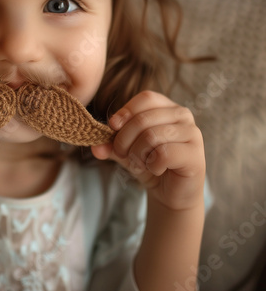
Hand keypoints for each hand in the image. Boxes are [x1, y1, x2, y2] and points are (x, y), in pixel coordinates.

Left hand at [92, 90, 205, 210]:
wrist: (170, 192)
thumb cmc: (148, 163)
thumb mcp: (125, 149)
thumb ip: (110, 144)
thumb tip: (96, 147)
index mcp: (167, 106)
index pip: (145, 98)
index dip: (126, 112)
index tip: (113, 127)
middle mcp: (183, 115)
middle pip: (143, 119)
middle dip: (124, 140)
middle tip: (123, 154)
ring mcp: (192, 134)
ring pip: (152, 136)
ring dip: (137, 154)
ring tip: (139, 163)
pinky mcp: (195, 155)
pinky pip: (164, 154)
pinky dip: (152, 165)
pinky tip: (156, 169)